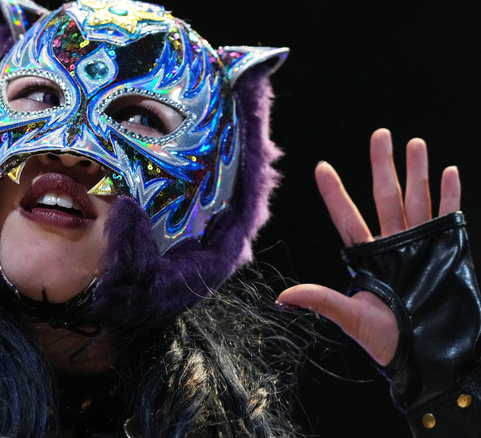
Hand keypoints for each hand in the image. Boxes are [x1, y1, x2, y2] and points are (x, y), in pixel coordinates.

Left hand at [276, 128, 460, 365]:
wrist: (429, 355)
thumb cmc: (387, 341)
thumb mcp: (351, 318)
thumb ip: (322, 301)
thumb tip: (283, 297)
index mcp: (367, 256)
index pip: (346, 216)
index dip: (334, 192)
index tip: (321, 166)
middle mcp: (392, 244)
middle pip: (385, 195)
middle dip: (383, 164)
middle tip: (381, 134)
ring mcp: (420, 245)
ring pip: (416, 199)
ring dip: (417, 171)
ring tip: (414, 143)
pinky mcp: (446, 250)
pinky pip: (447, 215)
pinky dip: (449, 194)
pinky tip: (449, 171)